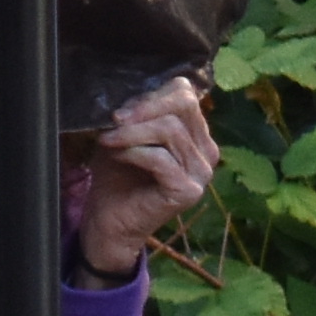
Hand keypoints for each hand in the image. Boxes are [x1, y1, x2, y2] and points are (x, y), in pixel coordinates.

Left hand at [65, 77, 217, 280]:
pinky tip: (118, 155)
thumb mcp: (126, 134)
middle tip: (114, 119)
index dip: (154, 95)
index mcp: (196, 134)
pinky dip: (135, 151)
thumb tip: (133, 94)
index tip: (123, 109)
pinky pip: (162, 158)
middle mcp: (207, 151)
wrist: (111, 221)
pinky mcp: (188, 191)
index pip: (186, 94)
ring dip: (133, 132)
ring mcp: (201, 173)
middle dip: (144, 108)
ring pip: (170, 130)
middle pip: (183, 106)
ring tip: (109, 139)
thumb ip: (137, 113)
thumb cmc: (118, 175)